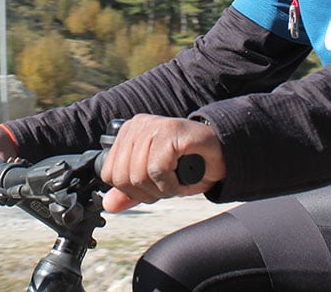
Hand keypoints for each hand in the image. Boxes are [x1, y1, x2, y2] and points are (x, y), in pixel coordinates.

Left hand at [99, 114, 224, 212]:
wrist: (222, 153)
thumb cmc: (188, 165)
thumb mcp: (154, 181)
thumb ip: (130, 192)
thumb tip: (108, 204)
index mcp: (127, 135)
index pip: (109, 174)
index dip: (131, 191)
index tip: (153, 188)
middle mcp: (137, 126)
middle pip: (122, 177)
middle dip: (147, 193)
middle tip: (167, 187)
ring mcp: (152, 126)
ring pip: (139, 175)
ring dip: (162, 190)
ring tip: (176, 181)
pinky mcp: (169, 131)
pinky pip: (158, 170)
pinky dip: (171, 184)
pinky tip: (182, 179)